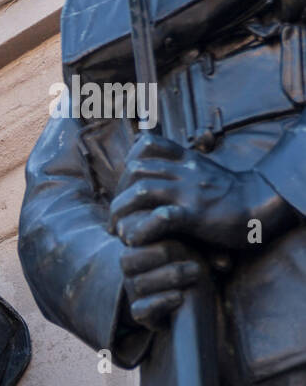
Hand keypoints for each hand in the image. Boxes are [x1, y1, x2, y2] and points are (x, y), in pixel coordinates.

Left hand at [109, 134, 288, 250]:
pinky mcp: (196, 214)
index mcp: (185, 160)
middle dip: (119, 194)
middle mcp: (184, 171)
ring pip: (141, 190)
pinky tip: (136, 241)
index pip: (146, 144)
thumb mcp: (204, 171)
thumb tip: (156, 173)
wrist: (266, 203)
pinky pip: (160, 218)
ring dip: (123, 212)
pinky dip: (141, 230)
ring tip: (119, 231)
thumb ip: (181, 170)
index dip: (129, 163)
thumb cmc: (234, 194)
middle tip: (118, 217)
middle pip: (135, 169)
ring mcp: (189, 191)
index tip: (127, 186)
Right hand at [120, 240, 202, 329]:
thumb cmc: (195, 264)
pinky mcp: (142, 314)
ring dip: (169, 276)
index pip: (132, 238)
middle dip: (160, 253)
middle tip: (189, 250)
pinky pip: (139, 310)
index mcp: (137, 250)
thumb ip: (195, 237)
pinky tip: (180, 296)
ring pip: (137, 283)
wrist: (198, 299)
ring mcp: (134, 293)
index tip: (177, 229)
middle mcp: (131, 272)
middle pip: (128, 259)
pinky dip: (159, 302)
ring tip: (196, 272)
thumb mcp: (195, 246)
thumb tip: (204, 237)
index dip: (152, 233)